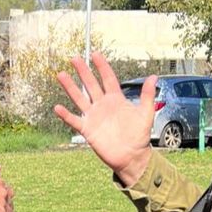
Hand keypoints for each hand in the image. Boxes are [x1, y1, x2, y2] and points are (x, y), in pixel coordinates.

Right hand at [53, 52, 156, 185]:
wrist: (132, 156)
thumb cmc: (140, 136)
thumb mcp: (145, 114)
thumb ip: (147, 95)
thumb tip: (153, 76)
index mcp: (116, 99)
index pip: (108, 78)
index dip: (102, 66)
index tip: (95, 54)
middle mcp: (103, 105)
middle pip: (90, 84)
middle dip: (83, 71)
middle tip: (74, 58)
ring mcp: (94, 116)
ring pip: (79, 98)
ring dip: (70, 87)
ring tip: (61, 75)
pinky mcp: (88, 129)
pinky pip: (74, 120)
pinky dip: (66, 115)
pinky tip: (58, 107)